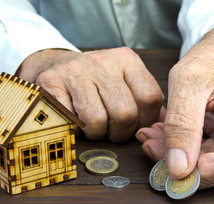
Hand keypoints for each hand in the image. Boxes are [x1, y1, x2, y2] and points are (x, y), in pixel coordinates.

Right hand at [16, 47, 163, 141]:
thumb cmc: (97, 82)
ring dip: (97, 133)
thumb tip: (162, 126)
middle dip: (120, 132)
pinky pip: (71, 122)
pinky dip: (75, 130)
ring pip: (97, 121)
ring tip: (93, 125)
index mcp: (127, 60)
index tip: (135, 125)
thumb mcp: (125, 82)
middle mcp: (102, 61)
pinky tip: (75, 120)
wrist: (57, 66)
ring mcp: (75, 71)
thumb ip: (146, 101)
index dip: (145, 121)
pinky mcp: (51, 83)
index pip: (150, 98)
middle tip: (112, 130)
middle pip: (125, 114)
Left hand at [136, 24, 213, 188]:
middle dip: (185, 161)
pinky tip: (179, 136)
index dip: (195, 170)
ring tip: (162, 134)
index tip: (163, 162)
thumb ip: (181, 125)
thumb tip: (178, 169)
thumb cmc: (211, 59)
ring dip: (187, 156)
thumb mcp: (186, 82)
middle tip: (153, 142)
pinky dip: (196, 153)